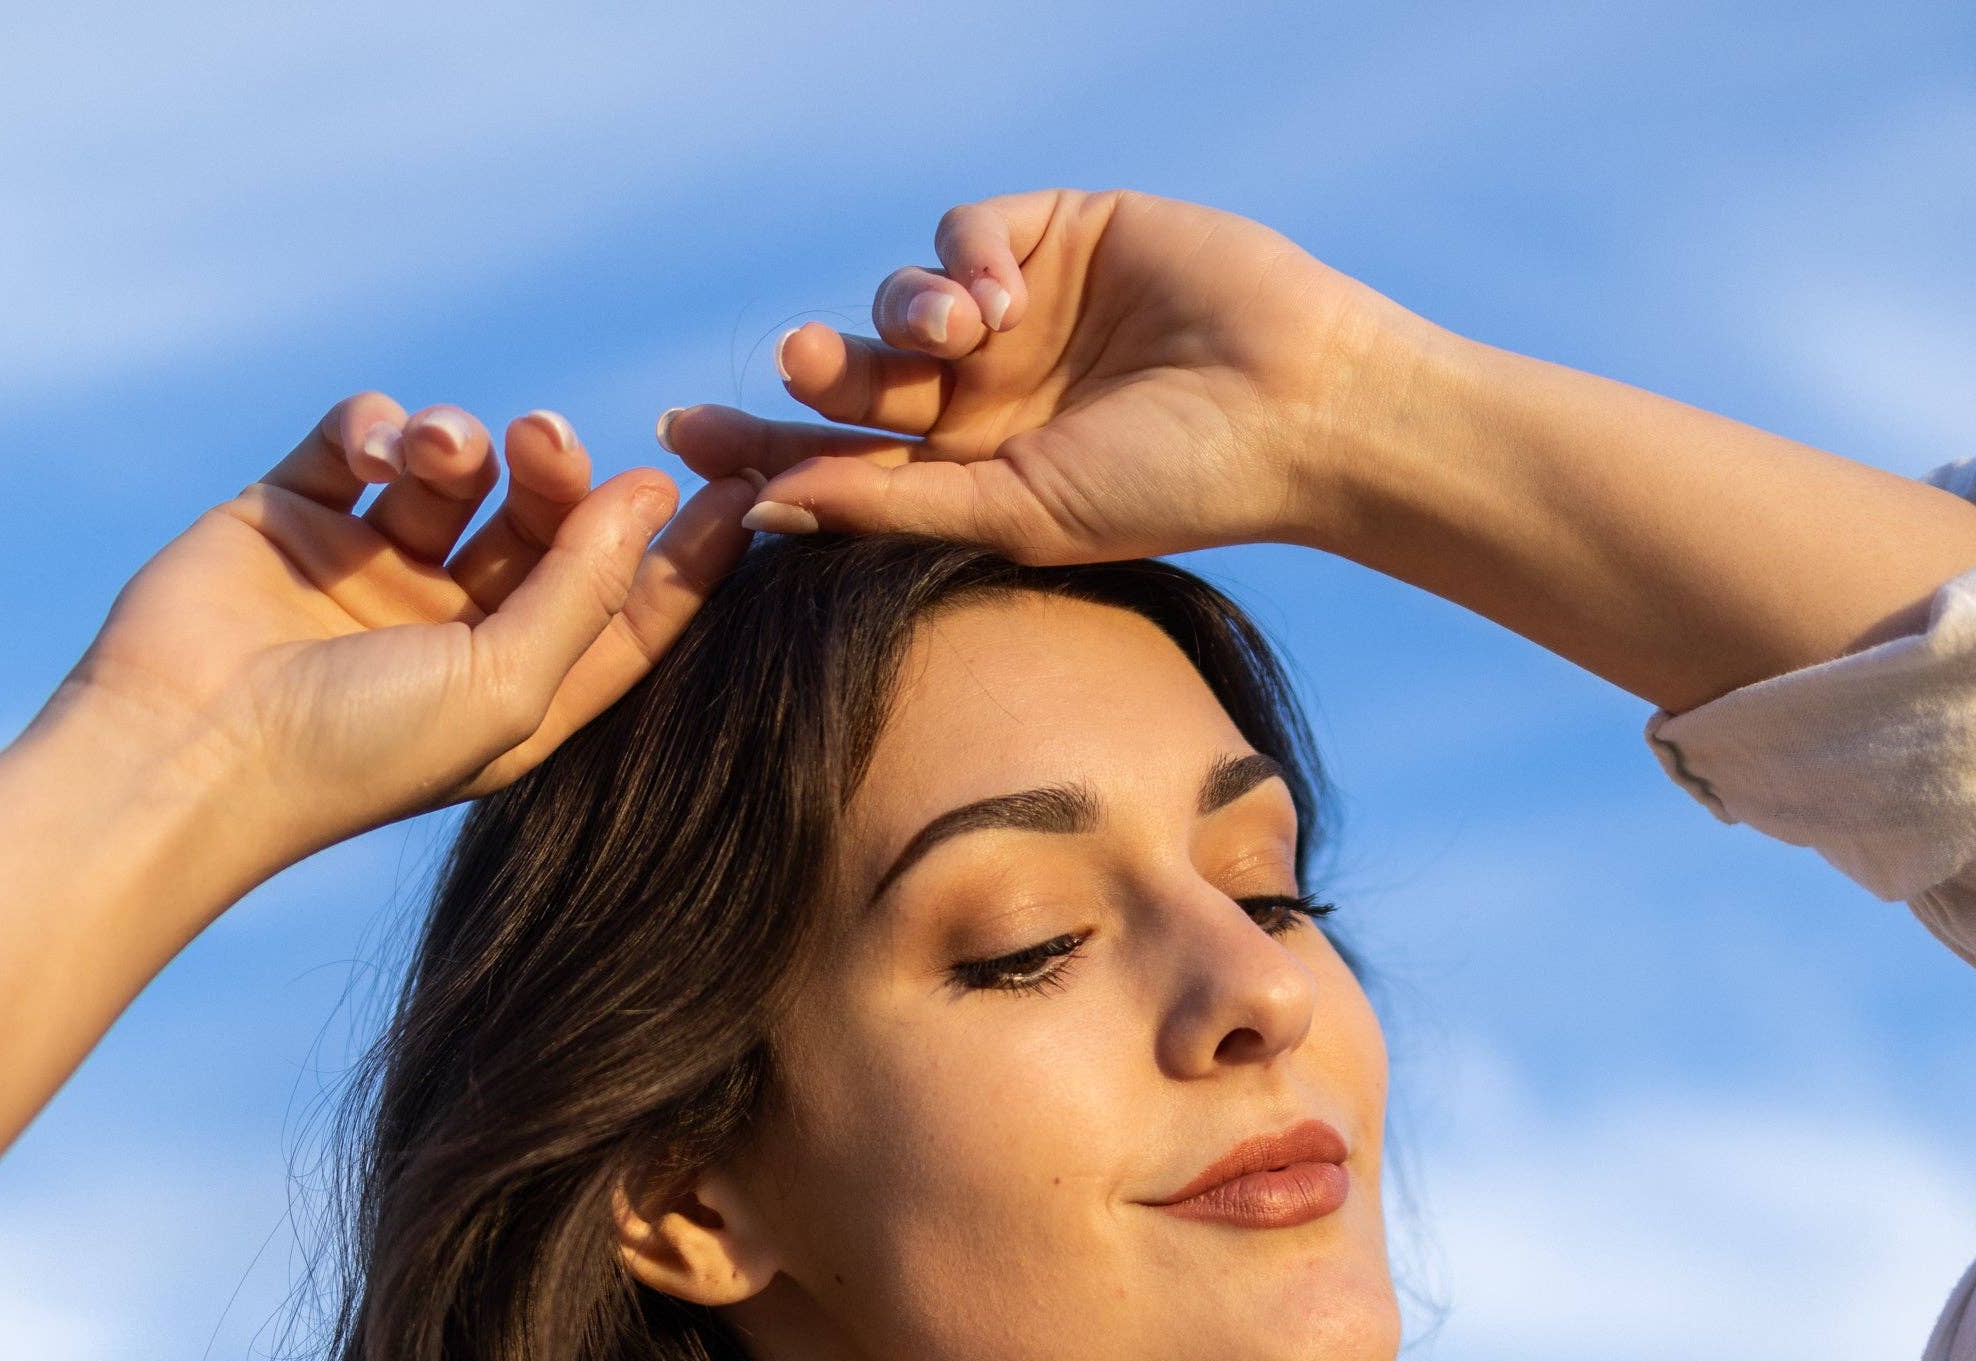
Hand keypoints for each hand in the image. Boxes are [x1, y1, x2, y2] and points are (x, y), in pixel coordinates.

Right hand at [45, 394, 761, 873]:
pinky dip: (380, 427)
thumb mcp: (505, 687)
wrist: (187, 752)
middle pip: (548, 526)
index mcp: (521, 691)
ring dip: (464, 440)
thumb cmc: (359, 752)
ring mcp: (375, 569)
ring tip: (447, 451)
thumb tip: (648, 497)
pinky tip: (376, 454)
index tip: (744, 490)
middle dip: (559, 475)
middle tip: (547, 443)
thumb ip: (585, 592)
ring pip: (459, 470)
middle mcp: (456, 630)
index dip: (687, 554)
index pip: (628, 613)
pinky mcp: (298, 514)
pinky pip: (363, 437)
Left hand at [657, 189, 1399, 563]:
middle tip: (800, 365)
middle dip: (819, 370)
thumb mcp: (1014, 514)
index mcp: (970, 478)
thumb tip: (763, 509)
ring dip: (904, 311)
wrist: (1295, 409)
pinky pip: (965, 230)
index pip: (841, 461)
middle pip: (855, 376)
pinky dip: (965, 256)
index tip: (680, 442)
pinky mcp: (1057, 234)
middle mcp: (985, 399)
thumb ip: (890, 506)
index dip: (760, 448)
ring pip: (903, 297)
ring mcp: (1021, 315)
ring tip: (951, 335)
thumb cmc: (1168, 487)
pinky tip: (1005, 297)